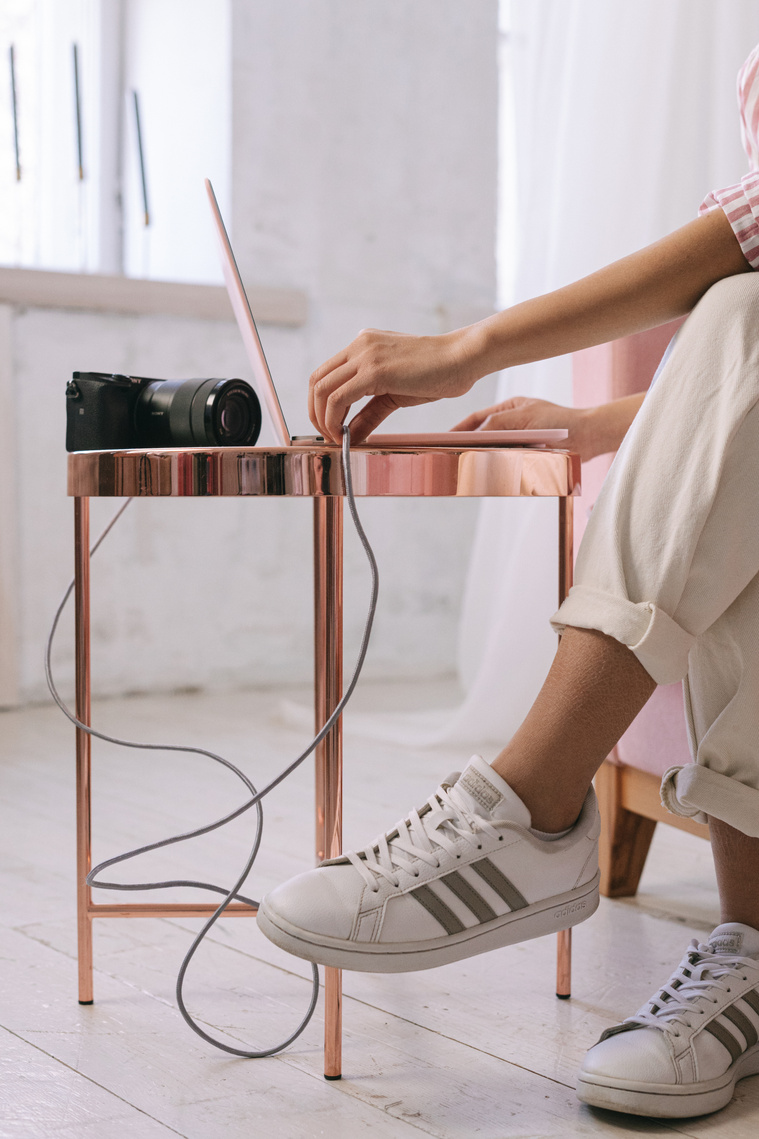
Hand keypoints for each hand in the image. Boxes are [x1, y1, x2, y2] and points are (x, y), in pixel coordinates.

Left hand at [308, 326, 481, 443]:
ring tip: (336, 438)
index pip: (325, 374)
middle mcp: (359, 345)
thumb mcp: (395, 394)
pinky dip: (334, 419)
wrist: (463, 358)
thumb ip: (369, 412)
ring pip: (323, 389)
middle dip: (315, 413)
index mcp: (363, 345)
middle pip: (316, 381)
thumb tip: (350, 434)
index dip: (320, 404)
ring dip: (323, 419)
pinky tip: (345, 434)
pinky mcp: (375, 370)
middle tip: (328, 436)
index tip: (330, 427)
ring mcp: (365, 355)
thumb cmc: (437, 373)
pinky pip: (339, 398)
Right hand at [453, 395, 593, 461]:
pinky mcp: (527, 455)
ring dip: (481, 457)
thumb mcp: (526, 416)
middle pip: (482, 435)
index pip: (477, 418)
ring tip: (465, 466)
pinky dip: (496, 466)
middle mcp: (512, 423)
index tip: (444, 439)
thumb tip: (476, 432)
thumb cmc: (560, 421)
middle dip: (466, 445)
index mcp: (510, 408)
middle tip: (450, 455)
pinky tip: (489, 472)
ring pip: (493, 450)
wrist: (589, 437)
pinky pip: (506, 461)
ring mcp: (519, 440)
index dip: (459, 428)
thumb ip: (499, 422)